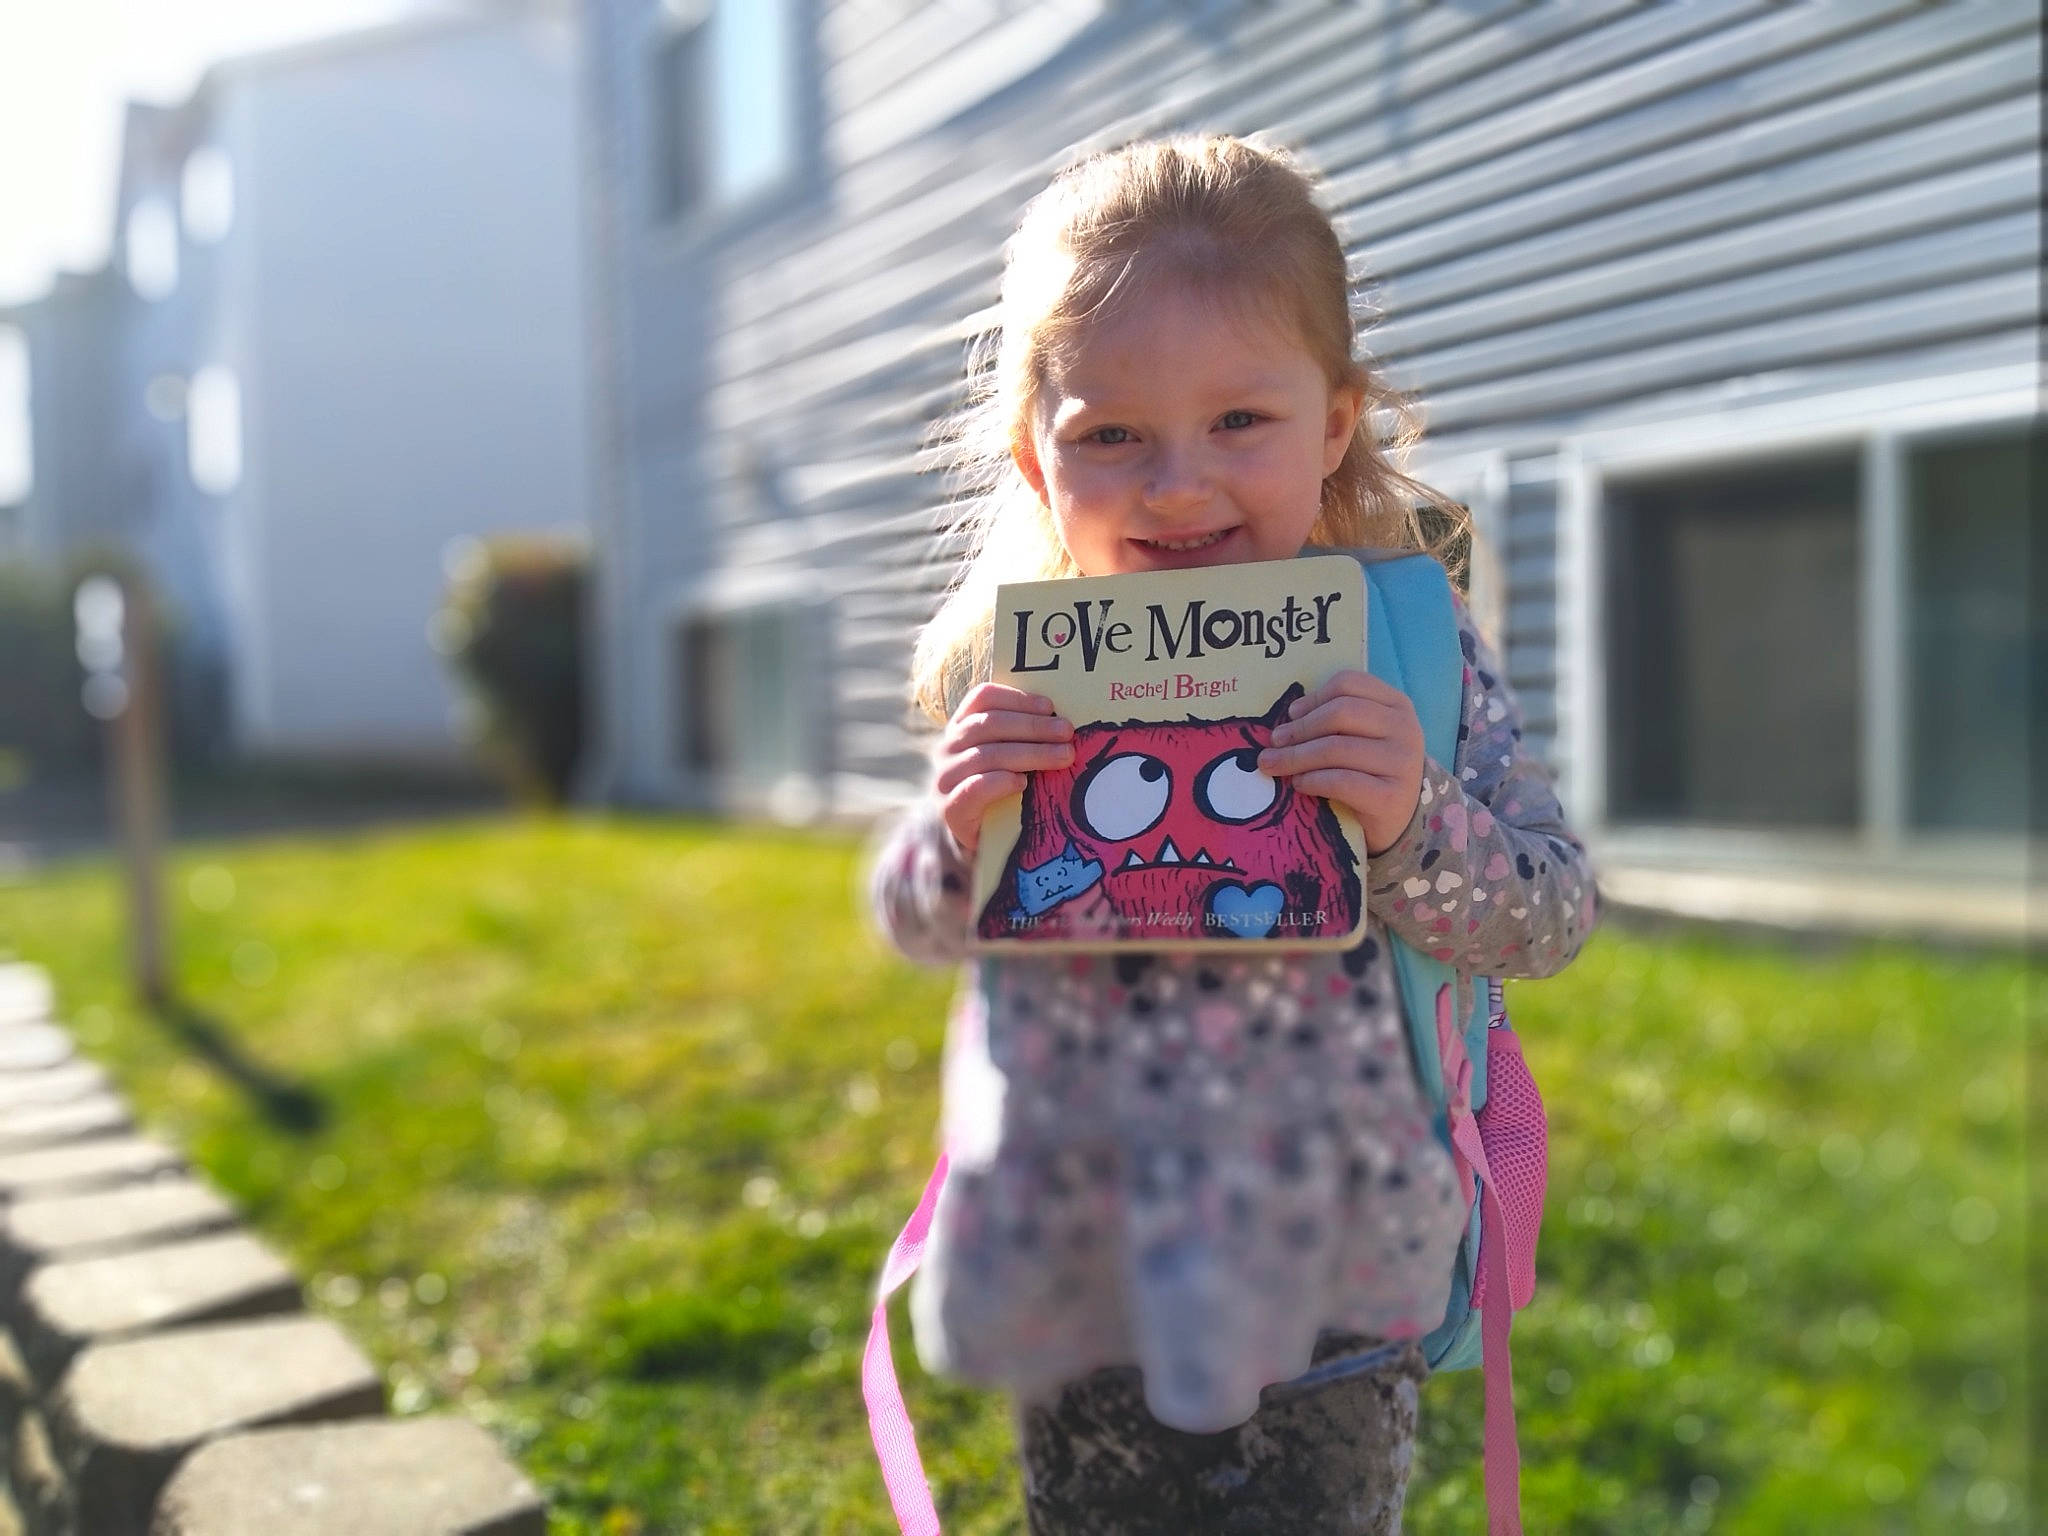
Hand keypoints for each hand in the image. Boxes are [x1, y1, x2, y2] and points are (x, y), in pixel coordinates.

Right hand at [933, 683, 1074, 854]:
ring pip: (986, 755)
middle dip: (1032, 726)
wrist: (973, 837)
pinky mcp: (949, 808)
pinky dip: (1000, 782)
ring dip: (1029, 753)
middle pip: (988, 724)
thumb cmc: (998, 789)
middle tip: (1066, 732)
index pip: (982, 698)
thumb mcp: (1006, 756)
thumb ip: (1022, 737)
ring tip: (1062, 757)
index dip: (1017, 698)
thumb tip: (1062, 722)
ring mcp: (945, 778)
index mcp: (961, 726)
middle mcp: (948, 747)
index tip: (1049, 706)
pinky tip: (1023, 782)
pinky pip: (973, 788)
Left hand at [1258, 670, 1424, 855]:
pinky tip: (1299, 784)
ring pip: (1337, 748)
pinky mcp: (1391, 797)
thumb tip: (1289, 717)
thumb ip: (1335, 719)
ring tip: (1274, 765)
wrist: (1399, 817)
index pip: (1348, 684)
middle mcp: (1405, 729)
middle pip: (1340, 713)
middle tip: (1275, 742)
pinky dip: (1313, 780)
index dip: (1313, 698)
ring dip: (1296, 757)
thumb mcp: (1362, 735)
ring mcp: (1402, 763)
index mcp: (1396, 704)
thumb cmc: (1371, 769)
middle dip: (1299, 728)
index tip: (1291, 714)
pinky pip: (1341, 781)